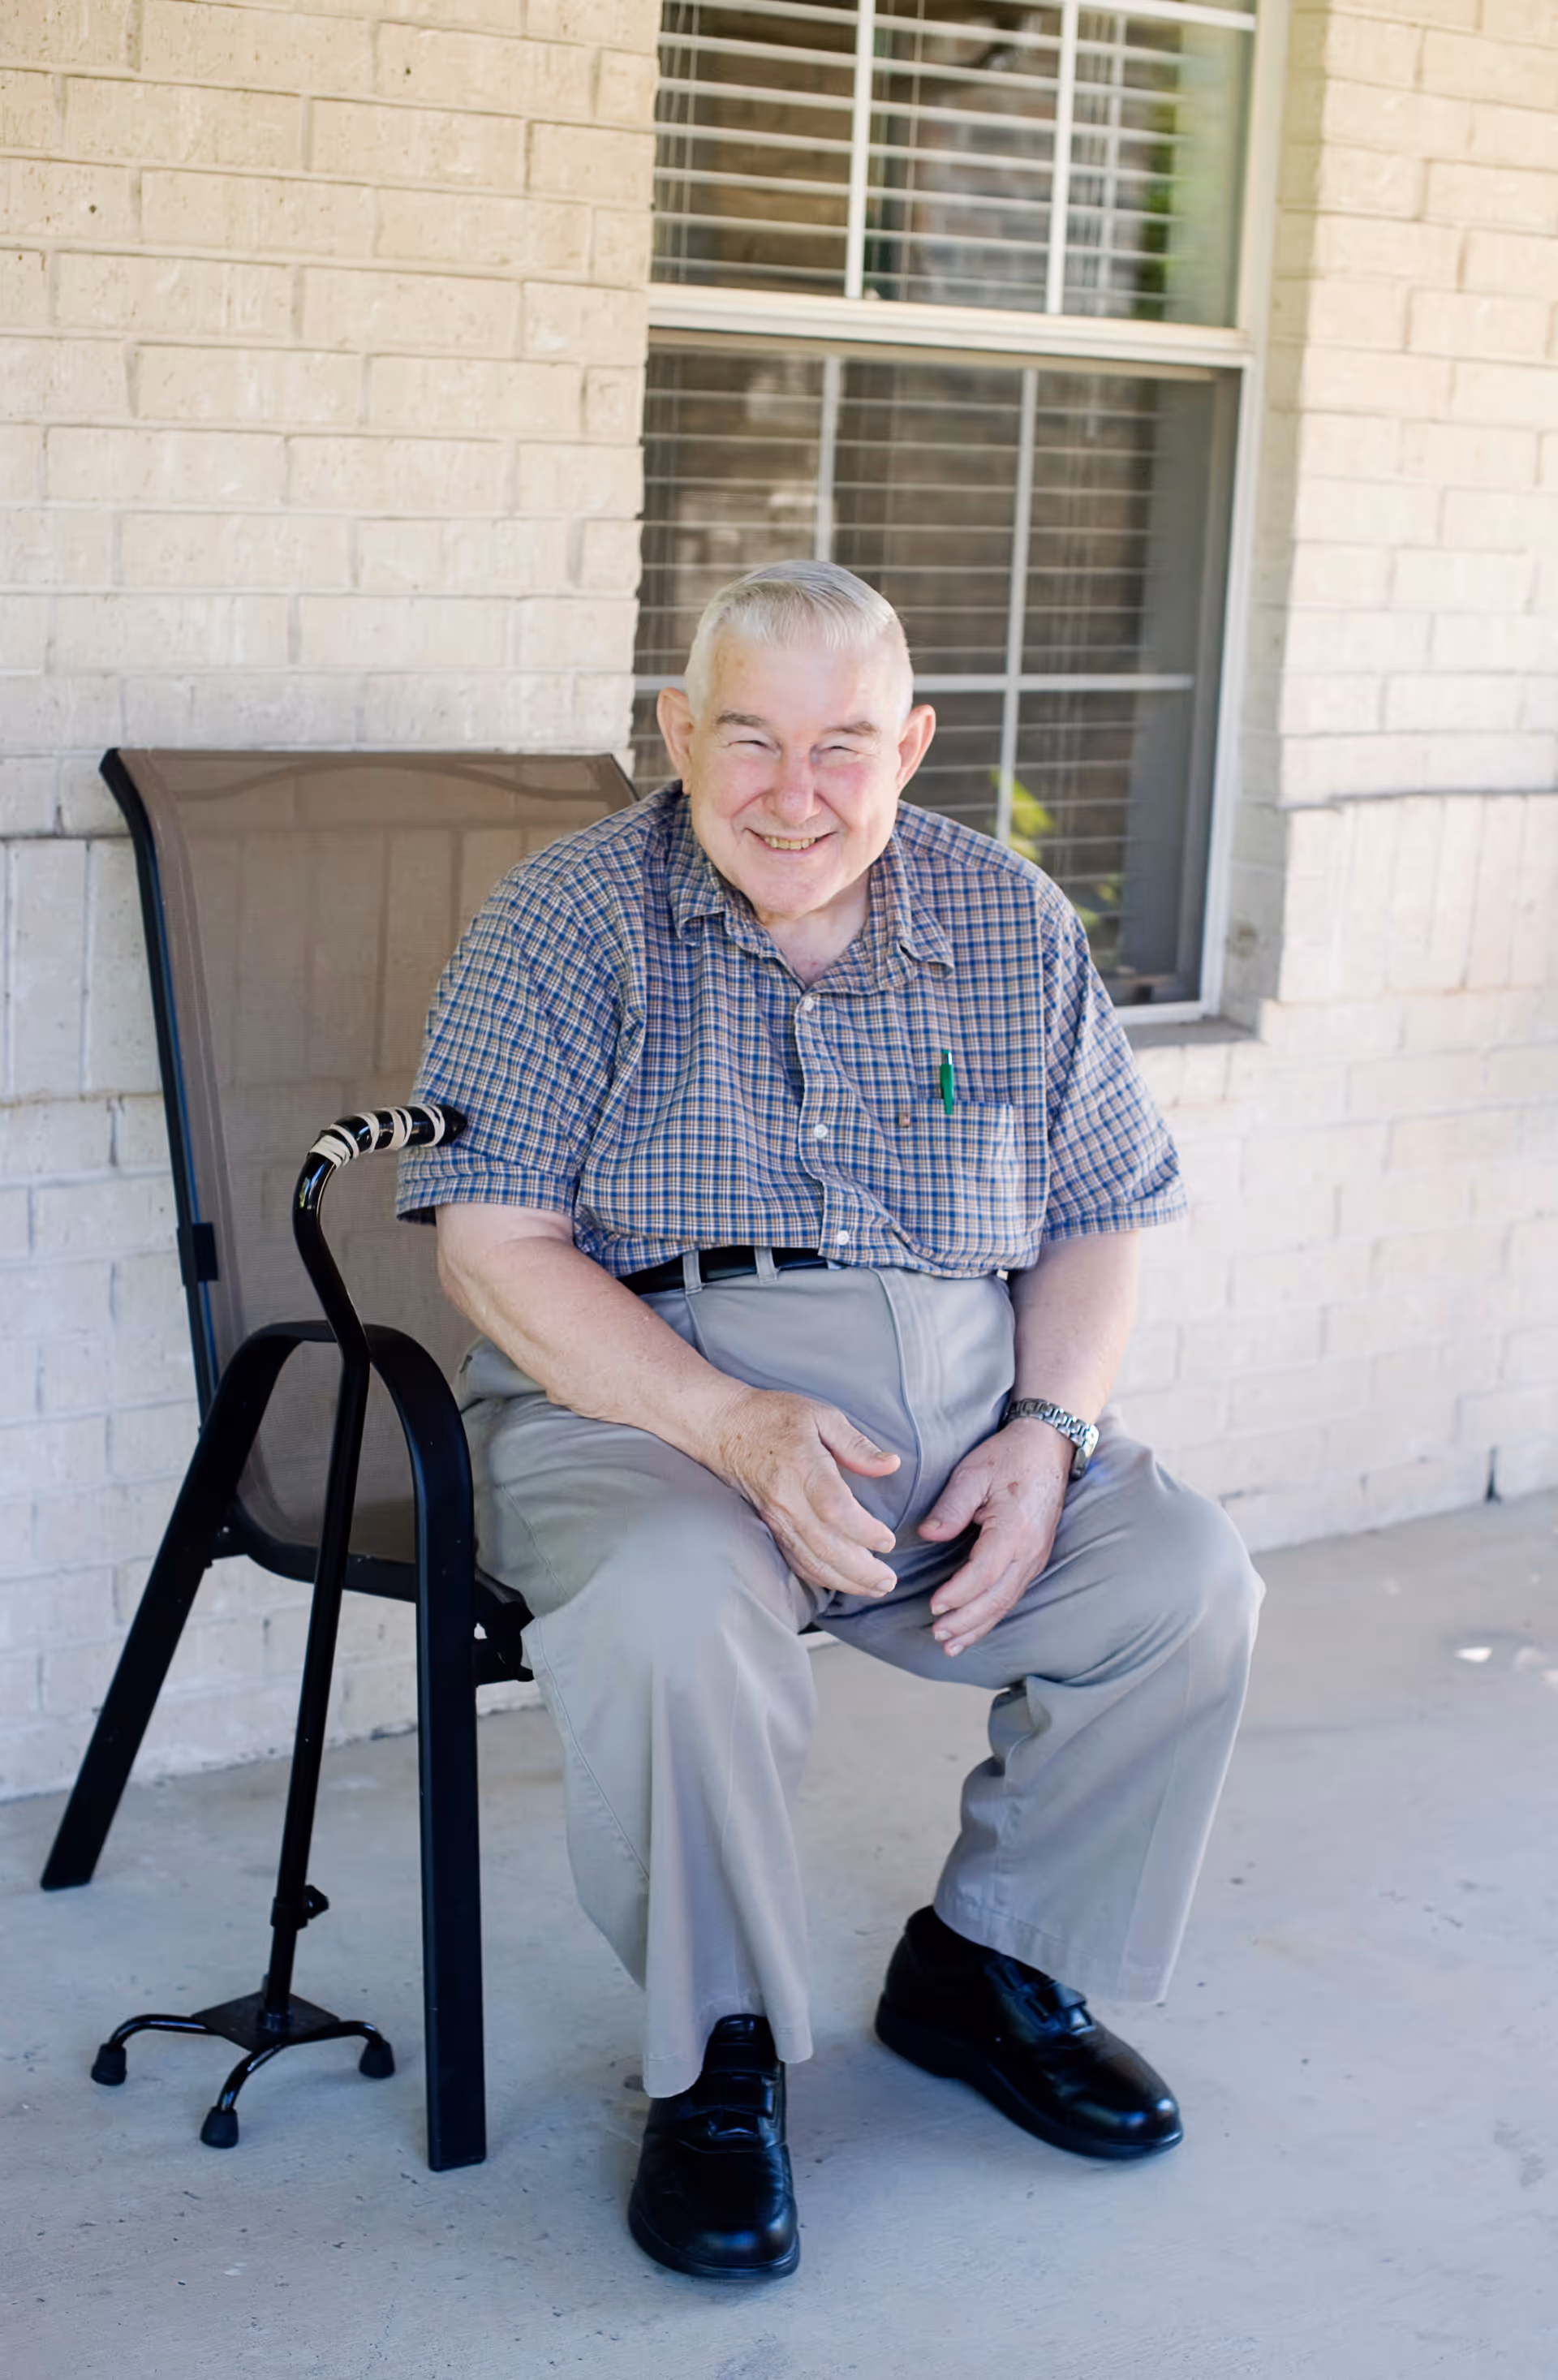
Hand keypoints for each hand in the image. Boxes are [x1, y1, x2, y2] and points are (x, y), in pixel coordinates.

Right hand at [704, 1386, 901, 1598]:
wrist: (722, 1427)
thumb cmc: (773, 1416)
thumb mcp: (821, 1416)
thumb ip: (856, 1444)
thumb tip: (891, 1465)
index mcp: (803, 1467)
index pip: (835, 1508)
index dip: (863, 1531)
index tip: (887, 1541)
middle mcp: (787, 1499)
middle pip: (825, 1545)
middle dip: (860, 1570)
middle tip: (889, 1581)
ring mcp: (775, 1517)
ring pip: (810, 1559)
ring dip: (844, 1580)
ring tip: (874, 1588)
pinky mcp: (769, 1526)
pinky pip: (794, 1559)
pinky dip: (819, 1576)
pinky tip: (841, 1581)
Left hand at [917, 1419, 1072, 1655]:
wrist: (1048, 1447)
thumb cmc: (1009, 1456)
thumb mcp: (973, 1472)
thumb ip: (951, 1506)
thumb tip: (928, 1534)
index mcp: (1014, 1528)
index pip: (985, 1573)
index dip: (959, 1594)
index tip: (934, 1606)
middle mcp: (1030, 1549)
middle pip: (997, 1597)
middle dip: (967, 1621)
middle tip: (938, 1635)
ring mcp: (1036, 1556)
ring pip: (1007, 1601)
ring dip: (979, 1625)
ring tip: (952, 1645)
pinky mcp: (1035, 1558)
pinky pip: (1013, 1593)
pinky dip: (992, 1614)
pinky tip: (974, 1627)